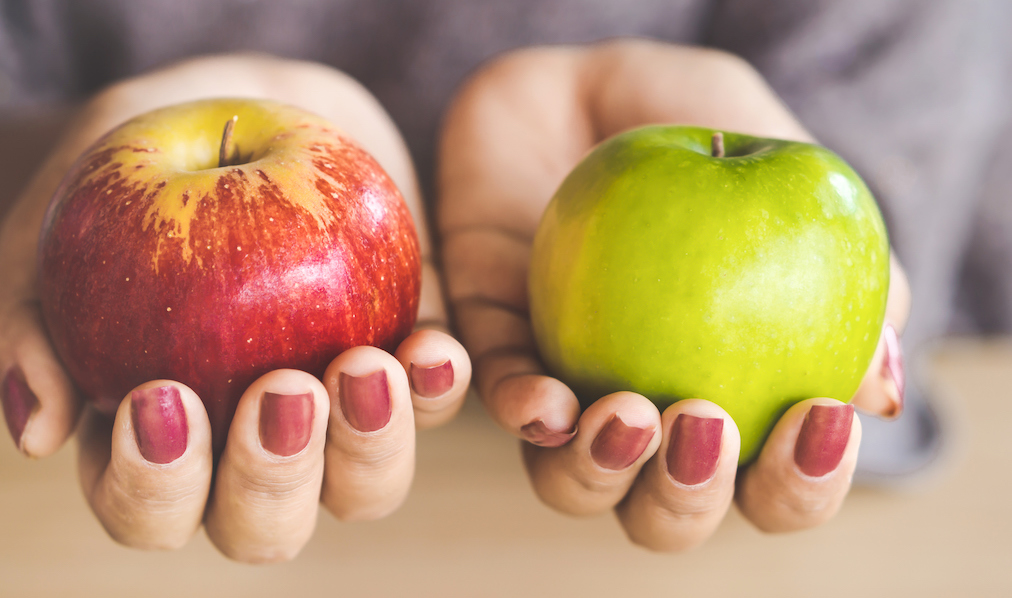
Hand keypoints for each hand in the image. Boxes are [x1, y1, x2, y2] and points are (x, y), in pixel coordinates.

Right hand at [0, 54, 470, 560]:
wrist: (238, 109)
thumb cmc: (130, 167)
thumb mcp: (64, 210)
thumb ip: (27, 313)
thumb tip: (34, 430)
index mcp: (156, 441)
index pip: (147, 506)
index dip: (154, 483)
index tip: (162, 397)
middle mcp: (249, 451)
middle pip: (263, 525)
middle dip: (272, 478)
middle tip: (280, 392)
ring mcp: (336, 418)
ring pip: (361, 487)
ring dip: (369, 446)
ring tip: (364, 367)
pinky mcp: (406, 367)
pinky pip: (435, 402)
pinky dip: (440, 386)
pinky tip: (433, 348)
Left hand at [437, 39, 908, 549]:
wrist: (579, 81)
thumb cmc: (694, 128)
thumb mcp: (789, 175)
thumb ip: (852, 267)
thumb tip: (883, 386)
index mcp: (727, 393)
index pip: (773, 482)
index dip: (802, 482)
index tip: (820, 415)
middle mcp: (645, 410)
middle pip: (667, 513)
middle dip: (690, 500)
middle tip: (709, 424)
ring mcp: (564, 384)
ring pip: (572, 483)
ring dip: (601, 471)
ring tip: (632, 414)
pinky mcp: (491, 345)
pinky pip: (494, 397)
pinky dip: (521, 410)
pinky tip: (547, 405)